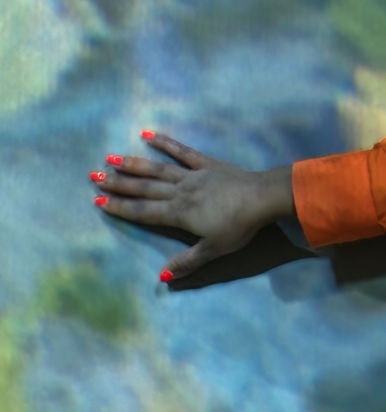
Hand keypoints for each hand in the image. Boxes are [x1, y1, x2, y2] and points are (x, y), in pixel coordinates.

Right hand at [91, 133, 295, 280]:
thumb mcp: (214, 249)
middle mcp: (180, 191)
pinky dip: (166, 143)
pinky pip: (184, 152)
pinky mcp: (208, 163)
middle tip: (94, 176)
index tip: (99, 201)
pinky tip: (148, 134)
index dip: (120, 208)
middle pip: (145, 188)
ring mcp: (194, 175)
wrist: (264, 197)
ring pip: (158, 169)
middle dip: (119, 184)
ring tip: (111, 157)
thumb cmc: (240, 225)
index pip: (143, 211)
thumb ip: (188, 262)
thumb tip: (162, 276)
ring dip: (134, 164)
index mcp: (179, 213)